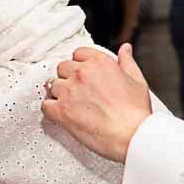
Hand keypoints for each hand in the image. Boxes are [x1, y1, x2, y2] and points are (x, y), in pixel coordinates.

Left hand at [42, 44, 152, 162]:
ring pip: (52, 85)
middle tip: (77, 91)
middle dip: (68, 77)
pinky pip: (45, 105)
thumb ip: (127, 61)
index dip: (80, 65)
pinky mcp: (61, 111)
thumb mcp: (137, 80)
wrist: (131, 135)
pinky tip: (60, 114)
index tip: (83, 74)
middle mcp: (81, 73)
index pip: (78, 54)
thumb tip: (125, 49)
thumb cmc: (136, 112)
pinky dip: (50, 109)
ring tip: (71, 105)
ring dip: (59, 93)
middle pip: (62, 68)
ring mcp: (69, 91)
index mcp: (99, 62)